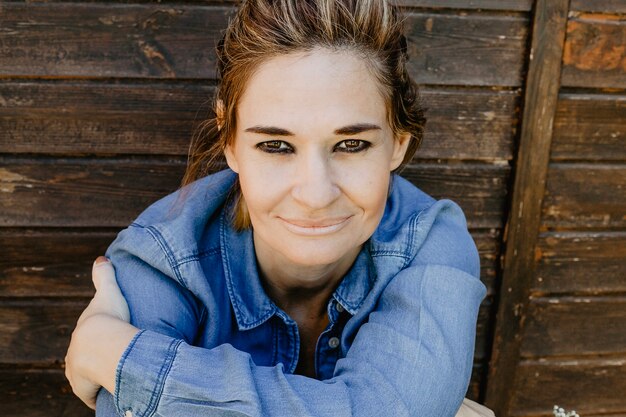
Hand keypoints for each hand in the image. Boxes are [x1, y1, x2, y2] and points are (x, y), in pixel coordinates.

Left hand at [65, 257, 135, 408]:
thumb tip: (101, 258)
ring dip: (97, 376)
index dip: (98, 337)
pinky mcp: (83, 389)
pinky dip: (99, 392)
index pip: (87, 337)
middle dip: (96, 359)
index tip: (109, 339)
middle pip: (84, 358)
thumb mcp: (108, 292)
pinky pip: (92, 393)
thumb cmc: (108, 318)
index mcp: (81, 334)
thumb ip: (104, 276)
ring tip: (115, 376)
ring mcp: (77, 373)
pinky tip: (110, 390)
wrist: (102, 346)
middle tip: (115, 358)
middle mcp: (74, 354)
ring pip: (86, 376)